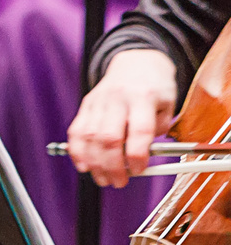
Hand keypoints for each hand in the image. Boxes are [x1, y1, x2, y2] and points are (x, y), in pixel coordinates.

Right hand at [67, 48, 180, 187]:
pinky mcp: (86, 105)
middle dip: (112, 165)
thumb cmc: (155, 86)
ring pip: (89, 136)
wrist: (135, 63)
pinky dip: (77, 151)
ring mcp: (98, 101)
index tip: (140, 170)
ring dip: (94, 162)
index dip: (138, 155)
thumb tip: (141, 156)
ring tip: (102, 179)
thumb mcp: (169, 105)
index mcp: (142, 97)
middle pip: (109, 137)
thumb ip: (158, 130)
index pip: (139, 131)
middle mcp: (117, 99)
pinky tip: (83, 165)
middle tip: (119, 181)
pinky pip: (75, 131)